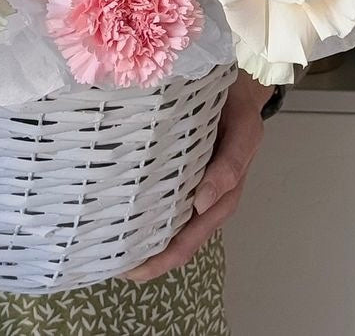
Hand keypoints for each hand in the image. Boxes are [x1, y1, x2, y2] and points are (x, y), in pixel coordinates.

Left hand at [123, 72, 273, 282]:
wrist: (238, 87)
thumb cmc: (239, 111)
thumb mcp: (244, 134)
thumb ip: (229, 166)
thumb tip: (202, 204)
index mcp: (221, 196)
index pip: (190, 239)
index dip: (163, 258)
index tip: (134, 268)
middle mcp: (205, 199)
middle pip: (175, 240)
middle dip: (147, 258)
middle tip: (112, 265)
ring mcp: (191, 186)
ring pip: (167, 223)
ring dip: (143, 238)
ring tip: (109, 247)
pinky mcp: (179, 170)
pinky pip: (161, 197)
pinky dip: (143, 209)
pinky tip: (118, 209)